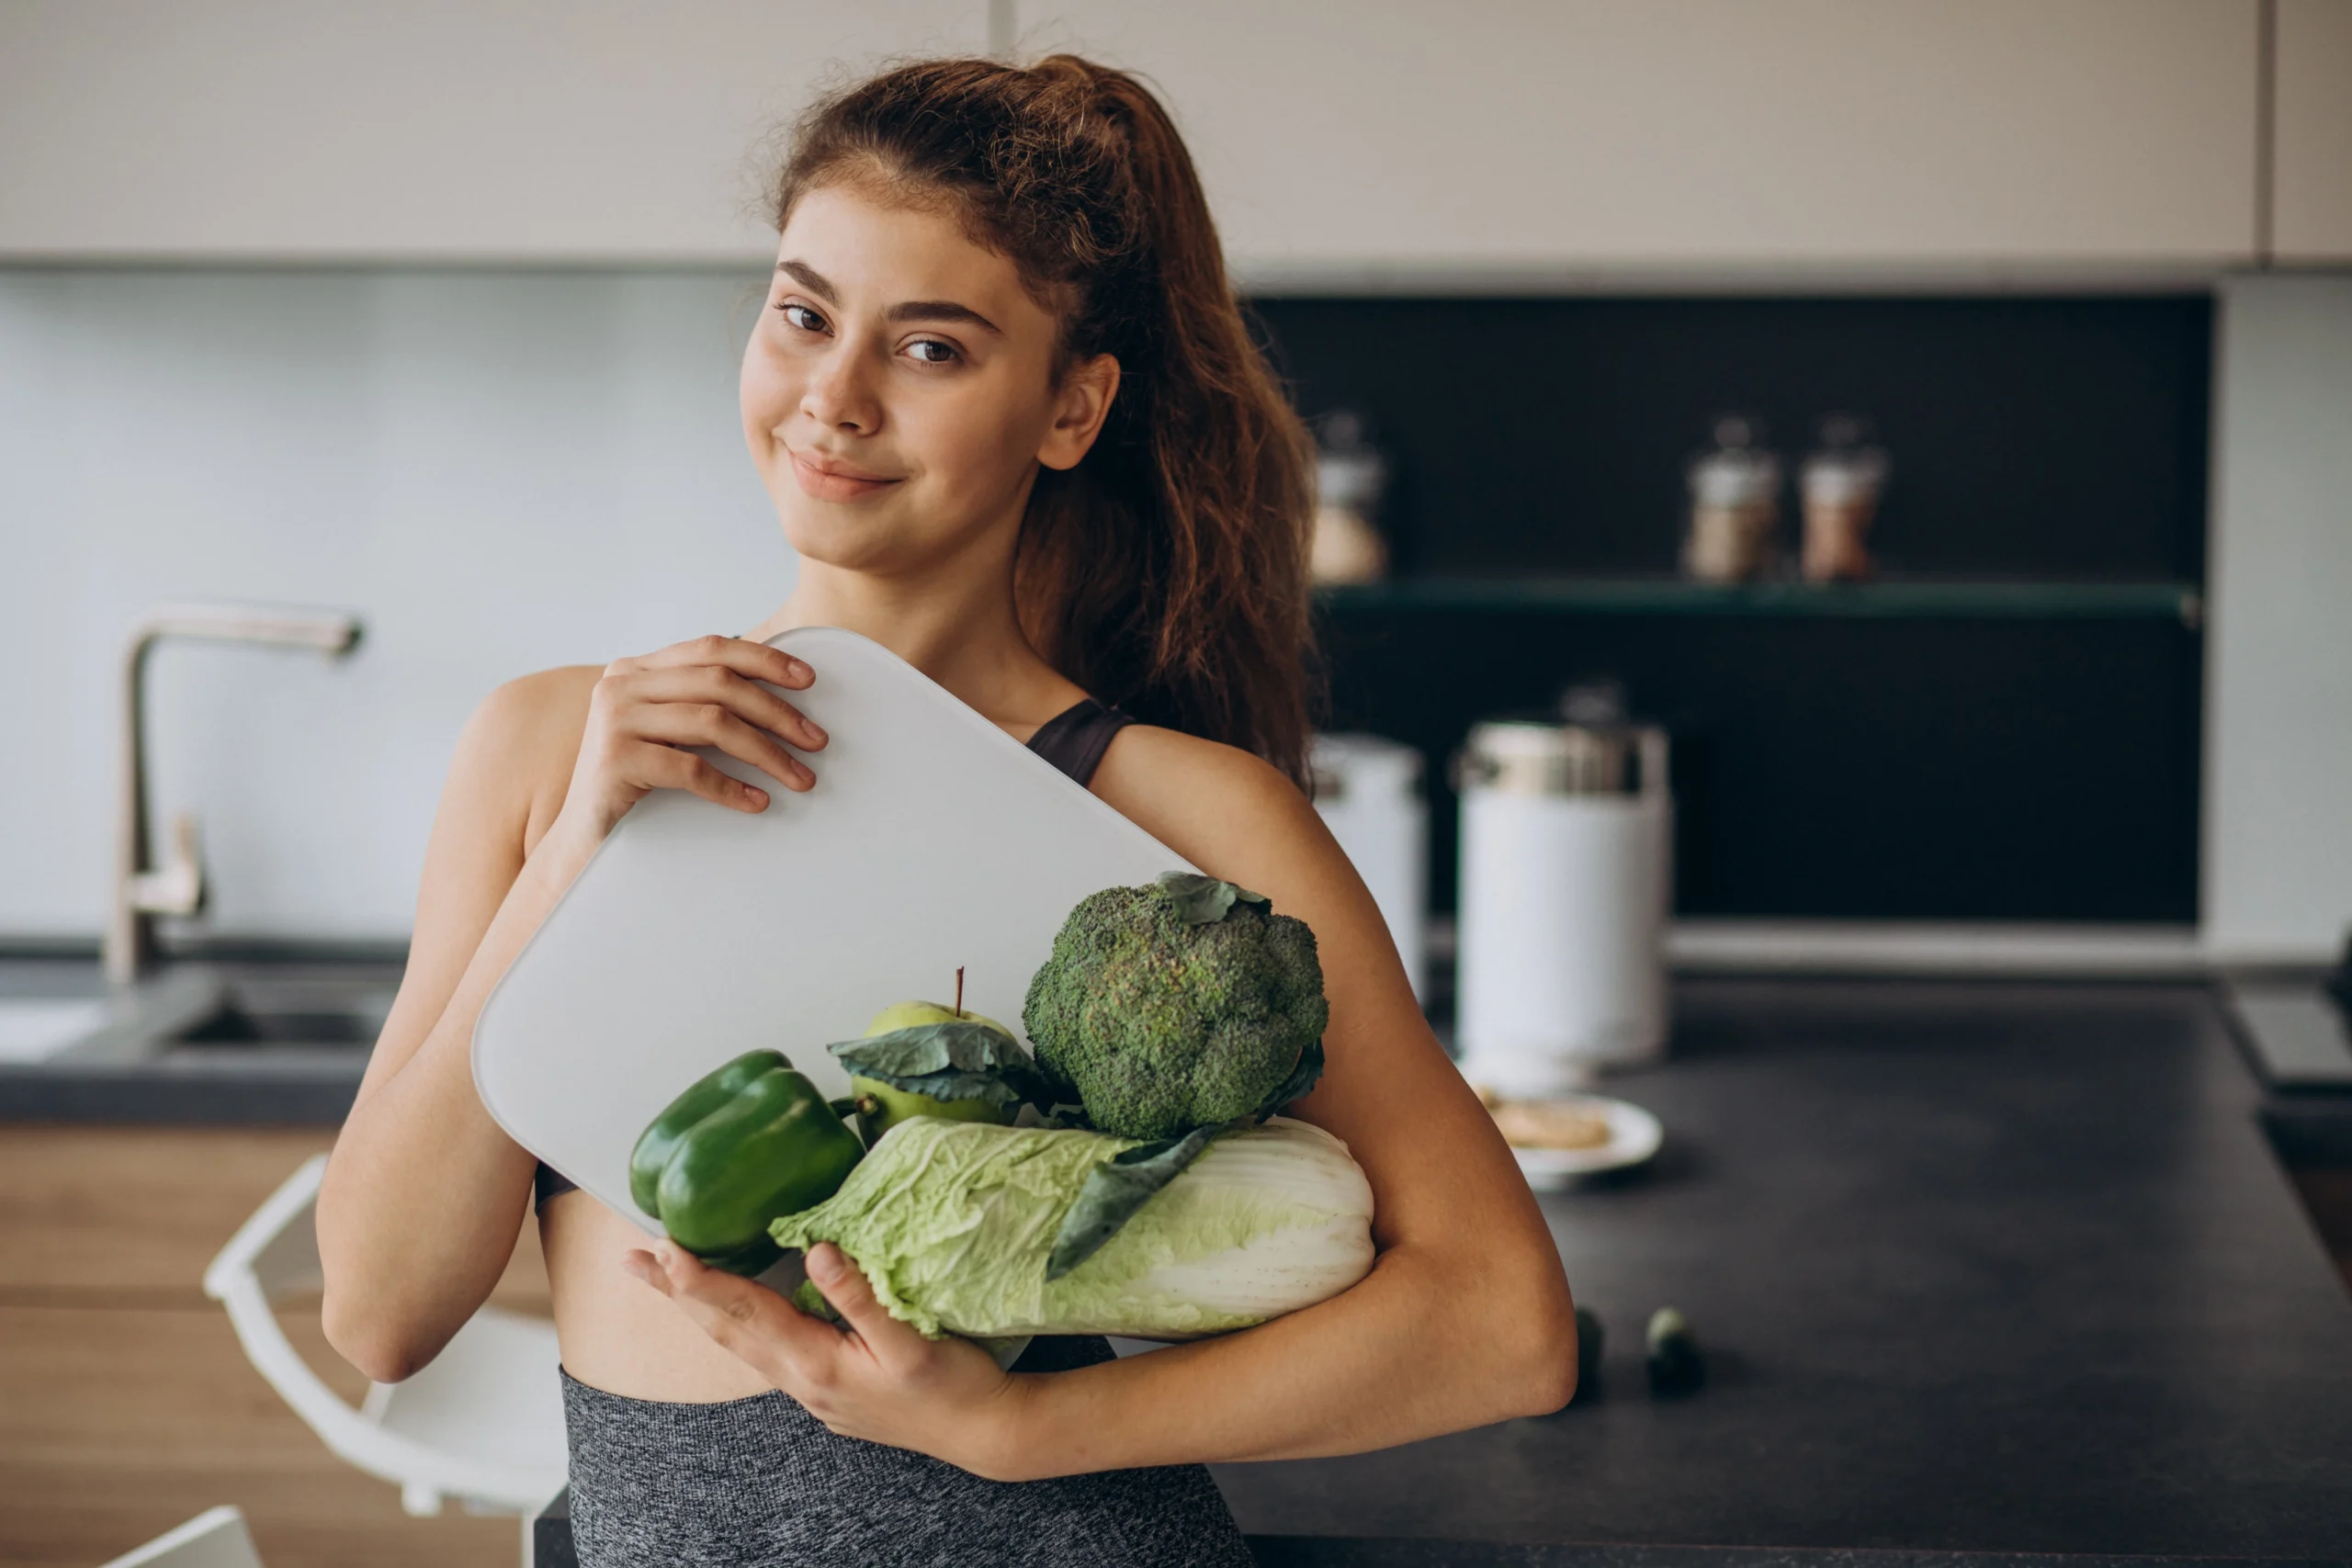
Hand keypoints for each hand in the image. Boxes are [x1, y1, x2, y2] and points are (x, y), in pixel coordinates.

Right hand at [561, 635, 826, 838]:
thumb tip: (778, 695)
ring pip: (712, 723)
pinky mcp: (616, 760)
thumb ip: (699, 702)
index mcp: (636, 668)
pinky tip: (758, 802)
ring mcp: (614, 719)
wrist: (582, 836)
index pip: (711, 648)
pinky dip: (731, 787)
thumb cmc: (635, 781)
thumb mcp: (665, 729)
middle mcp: (621, 684)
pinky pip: (691, 769)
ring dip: (766, 752)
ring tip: (800, 777)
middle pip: (719, 684)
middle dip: (777, 712)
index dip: (764, 659)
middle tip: (816, 741)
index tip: (809, 680)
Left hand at [624, 1240, 1033, 1478]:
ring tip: (668, 1282)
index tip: (665, 1248)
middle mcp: (800, 1378)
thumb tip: (819, 1250)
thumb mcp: (910, 1339)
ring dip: (701, 1308)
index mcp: (815, 1362)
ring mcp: (810, 1387)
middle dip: (679, 1293)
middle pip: (727, 1328)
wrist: (981, 1432)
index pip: (745, 1312)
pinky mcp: (825, 1387)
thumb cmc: (951, 1385)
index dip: (702, 1279)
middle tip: (635, 1262)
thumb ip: (861, 1296)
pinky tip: (734, 1312)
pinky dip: (736, 1322)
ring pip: (741, 1340)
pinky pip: (764, 1348)